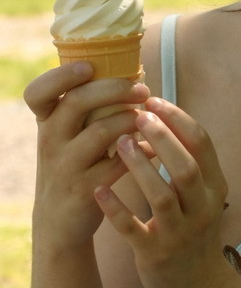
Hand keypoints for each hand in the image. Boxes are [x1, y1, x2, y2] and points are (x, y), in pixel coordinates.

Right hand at [23, 63, 150, 248]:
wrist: (59, 221)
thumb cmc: (72, 165)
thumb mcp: (67, 136)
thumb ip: (86, 108)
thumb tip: (132, 71)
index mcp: (46, 122)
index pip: (38, 92)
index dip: (61, 75)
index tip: (89, 66)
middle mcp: (50, 140)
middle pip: (78, 102)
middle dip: (115, 89)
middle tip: (142, 89)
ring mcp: (65, 166)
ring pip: (101, 132)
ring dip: (132, 120)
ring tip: (149, 118)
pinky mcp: (84, 190)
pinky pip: (118, 164)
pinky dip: (142, 151)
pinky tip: (155, 147)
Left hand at [93, 97, 227, 287]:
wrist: (195, 284)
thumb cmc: (192, 227)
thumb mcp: (202, 194)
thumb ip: (189, 160)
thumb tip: (163, 113)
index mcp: (215, 188)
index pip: (202, 144)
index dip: (179, 119)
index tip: (154, 100)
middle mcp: (203, 209)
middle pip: (186, 167)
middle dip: (163, 138)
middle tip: (137, 115)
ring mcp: (180, 233)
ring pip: (162, 196)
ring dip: (141, 167)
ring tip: (120, 143)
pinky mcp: (156, 253)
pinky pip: (134, 228)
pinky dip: (116, 208)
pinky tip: (99, 190)